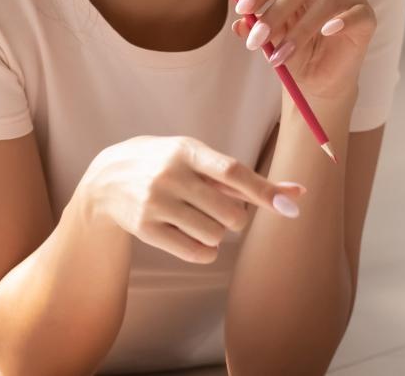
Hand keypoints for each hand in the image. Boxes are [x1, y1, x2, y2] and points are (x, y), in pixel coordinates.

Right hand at [79, 136, 305, 263]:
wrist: (106, 180)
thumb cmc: (167, 165)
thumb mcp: (198, 158)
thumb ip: (245, 178)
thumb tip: (299, 193)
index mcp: (187, 151)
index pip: (233, 172)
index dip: (265, 191)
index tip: (292, 206)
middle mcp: (170, 175)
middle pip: (230, 214)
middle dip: (236, 219)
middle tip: (221, 210)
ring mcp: (155, 203)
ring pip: (215, 236)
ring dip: (218, 235)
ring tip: (200, 220)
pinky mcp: (146, 229)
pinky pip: (196, 253)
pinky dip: (207, 252)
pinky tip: (196, 239)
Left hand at [230, 0, 375, 99]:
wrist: (318, 77)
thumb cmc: (294, 47)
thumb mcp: (270, 37)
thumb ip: (255, 26)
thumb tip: (239, 25)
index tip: (241, 9)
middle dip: (276, 12)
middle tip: (257, 40)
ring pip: (327, 1)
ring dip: (300, 30)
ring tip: (279, 56)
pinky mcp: (367, 15)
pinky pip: (356, 13)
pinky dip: (340, 21)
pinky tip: (325, 33)